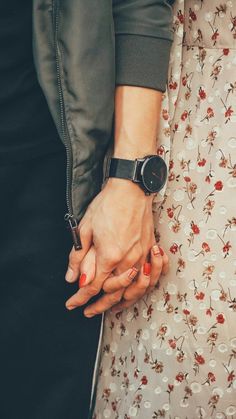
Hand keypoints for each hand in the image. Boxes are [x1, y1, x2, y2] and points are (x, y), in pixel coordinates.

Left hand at [65, 177, 155, 310]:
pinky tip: (132, 293)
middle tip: (88, 312)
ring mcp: (142, 256)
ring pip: (133, 289)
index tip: (71, 304)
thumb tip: (72, 278)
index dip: (80, 298)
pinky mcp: (149, 250)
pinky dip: (140, 289)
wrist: (131, 189)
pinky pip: (148, 278)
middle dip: (99, 306)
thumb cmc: (108, 205)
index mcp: (110, 256)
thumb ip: (79, 257)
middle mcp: (128, 260)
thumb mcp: (86, 229)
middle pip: (113, 293)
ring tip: (110, 309)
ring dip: (120, 302)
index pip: (92, 286)